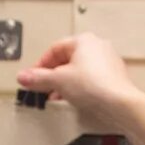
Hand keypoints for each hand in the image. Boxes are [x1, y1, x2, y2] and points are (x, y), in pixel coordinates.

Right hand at [17, 33, 144, 132]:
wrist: (119, 104)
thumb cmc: (95, 86)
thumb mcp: (58, 81)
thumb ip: (38, 78)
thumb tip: (24, 76)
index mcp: (84, 40)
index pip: (54, 49)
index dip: (40, 64)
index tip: (33, 77)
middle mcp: (97, 47)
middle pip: (67, 60)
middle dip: (53, 76)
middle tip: (43, 87)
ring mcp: (107, 62)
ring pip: (79, 70)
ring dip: (65, 83)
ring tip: (57, 96)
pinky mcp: (113, 77)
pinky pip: (90, 79)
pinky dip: (79, 88)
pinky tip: (74, 99)